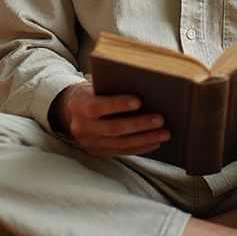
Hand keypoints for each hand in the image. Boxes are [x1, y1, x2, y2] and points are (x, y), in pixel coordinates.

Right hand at [52, 81, 170, 157]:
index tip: (139, 101)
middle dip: (139, 124)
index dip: (117, 104)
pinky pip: (121, 152)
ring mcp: (88, 142)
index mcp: (78, 104)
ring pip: (120, 143)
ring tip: (164, 133)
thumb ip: (110, 85)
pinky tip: (155, 142)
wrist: (72, 109)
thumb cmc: (91, 91)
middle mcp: (81, 126)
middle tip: (160, 119)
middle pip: (112, 128)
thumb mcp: (94, 83)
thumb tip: (141, 84)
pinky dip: (140, 147)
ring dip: (145, 139)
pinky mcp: (97, 152)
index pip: (96, 107)